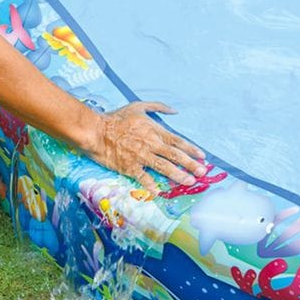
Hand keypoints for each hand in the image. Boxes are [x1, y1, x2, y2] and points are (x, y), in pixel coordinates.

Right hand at [86, 102, 206, 193]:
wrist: (96, 131)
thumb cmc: (116, 119)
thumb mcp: (138, 107)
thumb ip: (158, 107)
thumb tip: (175, 111)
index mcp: (154, 130)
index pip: (177, 141)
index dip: (191, 149)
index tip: (203, 157)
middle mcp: (150, 144)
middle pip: (175, 155)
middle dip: (190, 164)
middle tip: (203, 172)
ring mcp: (140, 156)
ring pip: (163, 166)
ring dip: (178, 175)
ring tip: (189, 181)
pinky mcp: (129, 166)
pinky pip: (143, 177)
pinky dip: (151, 185)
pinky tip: (159, 192)